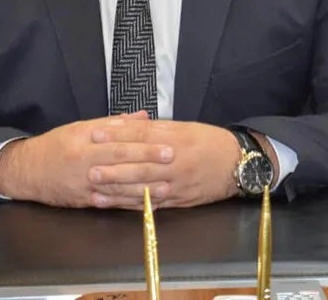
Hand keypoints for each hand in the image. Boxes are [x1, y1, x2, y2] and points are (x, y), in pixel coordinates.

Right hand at [0, 112, 172, 207]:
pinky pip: (110, 204)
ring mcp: (85, 186)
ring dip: (144, 189)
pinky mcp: (84, 202)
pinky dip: (129, 205)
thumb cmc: (56, 145)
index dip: (145, 146)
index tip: (167, 145)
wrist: (27, 171)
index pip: (121, 144)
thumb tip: (143, 117)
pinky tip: (146, 205)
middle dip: (150, 164)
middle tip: (173, 162)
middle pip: (122, 164)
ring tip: (167, 188)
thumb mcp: (81, 128)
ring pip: (119, 188)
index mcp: (86, 142)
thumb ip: (114, 123)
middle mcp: (86, 164)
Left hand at [89, 119, 240, 208]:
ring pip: (142, 188)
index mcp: (175, 140)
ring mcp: (176, 184)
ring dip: (117, 190)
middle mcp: (175, 163)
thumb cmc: (210, 142)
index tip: (95, 134)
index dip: (117, 136)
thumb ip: (157, 129)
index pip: (141, 136)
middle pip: (139, 165)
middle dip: (112, 168)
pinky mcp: (178, 200)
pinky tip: (115, 203)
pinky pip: (151, 203)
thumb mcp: (185, 128)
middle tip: (89, 169)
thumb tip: (131, 124)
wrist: (238, 164)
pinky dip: (131, 204)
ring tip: (94, 190)